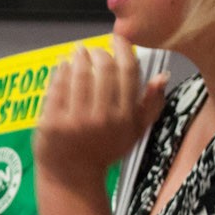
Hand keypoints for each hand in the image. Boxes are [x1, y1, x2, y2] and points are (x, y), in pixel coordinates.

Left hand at [34, 35, 167, 187]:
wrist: (72, 175)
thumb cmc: (105, 150)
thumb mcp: (135, 131)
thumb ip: (151, 104)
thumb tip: (162, 76)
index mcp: (125, 118)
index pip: (128, 72)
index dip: (123, 49)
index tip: (118, 39)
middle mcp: (102, 118)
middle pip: (103, 68)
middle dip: (99, 52)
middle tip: (96, 50)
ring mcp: (75, 120)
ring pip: (79, 73)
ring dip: (79, 57)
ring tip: (79, 52)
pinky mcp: (52, 121)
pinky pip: (57, 85)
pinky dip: (60, 70)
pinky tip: (64, 64)